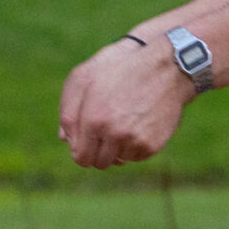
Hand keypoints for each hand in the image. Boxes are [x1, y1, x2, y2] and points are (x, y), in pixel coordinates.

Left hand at [59, 35, 195, 168]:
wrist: (165, 66)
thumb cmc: (119, 68)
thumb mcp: (83, 77)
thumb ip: (67, 109)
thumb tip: (64, 139)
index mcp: (92, 119)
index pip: (80, 156)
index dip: (81, 150)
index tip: (87, 141)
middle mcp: (113, 134)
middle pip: (99, 163)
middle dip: (98, 151)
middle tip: (104, 134)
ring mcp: (135, 141)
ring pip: (118, 160)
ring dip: (117, 147)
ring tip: (123, 122)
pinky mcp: (152, 144)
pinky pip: (136, 156)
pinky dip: (135, 145)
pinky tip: (138, 123)